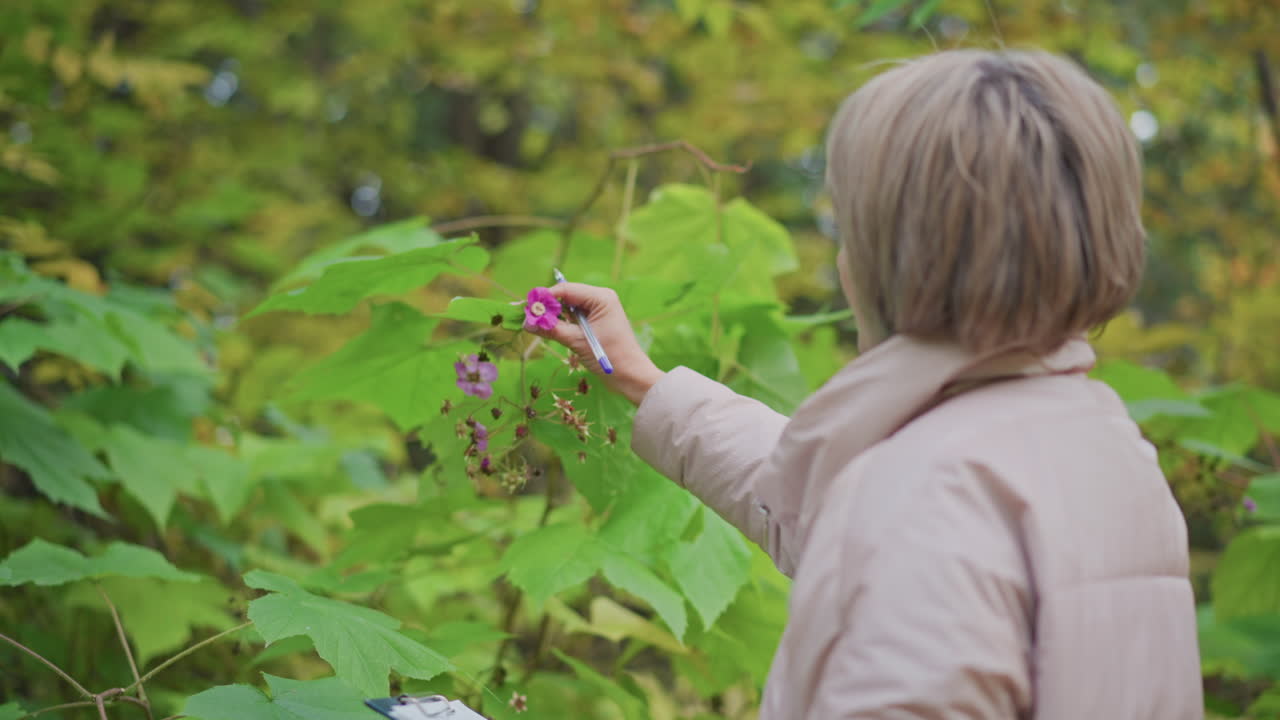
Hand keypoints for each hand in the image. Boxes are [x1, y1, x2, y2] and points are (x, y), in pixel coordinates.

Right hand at [533, 282, 663, 405]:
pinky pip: (573, 317)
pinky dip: (562, 323)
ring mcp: (598, 310)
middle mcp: (600, 299)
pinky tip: (551, 330)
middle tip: (529, 318)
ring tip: (538, 326)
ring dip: (554, 316)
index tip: (527, 308)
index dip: (546, 297)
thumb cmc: (610, 356)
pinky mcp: (595, 322)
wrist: (631, 376)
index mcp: (601, 297)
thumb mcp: (577, 341)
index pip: (566, 289)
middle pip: (566, 296)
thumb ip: (551, 330)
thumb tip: (527, 323)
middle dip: (548, 307)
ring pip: (568, 307)